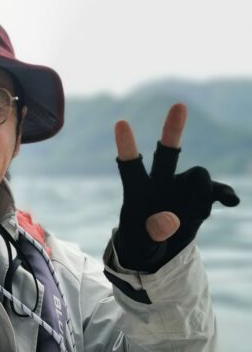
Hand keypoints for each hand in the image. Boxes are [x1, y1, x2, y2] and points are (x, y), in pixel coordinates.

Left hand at [113, 103, 238, 272]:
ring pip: (198, 177)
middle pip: (167, 153)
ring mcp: (183, 188)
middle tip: (179, 106)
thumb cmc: (141, 240)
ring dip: (201, 194)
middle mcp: (161, 182)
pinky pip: (217, 192)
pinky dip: (224, 194)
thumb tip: (169, 221)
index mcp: (138, 190)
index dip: (127, 146)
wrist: (159, 246)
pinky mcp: (202, 199)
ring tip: (193, 217)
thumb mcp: (139, 244)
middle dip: (173, 130)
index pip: (130, 165)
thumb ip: (151, 234)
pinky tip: (231, 201)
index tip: (121, 122)